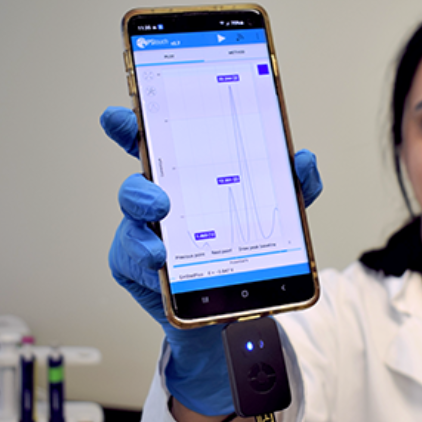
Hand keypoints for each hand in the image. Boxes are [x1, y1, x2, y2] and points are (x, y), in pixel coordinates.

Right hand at [101, 106, 321, 415]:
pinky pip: (133, 263)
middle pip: (136, 184)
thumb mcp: (281, 214)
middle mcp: (157, 201)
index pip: (156, 144)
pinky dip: (146, 263)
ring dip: (143, 229)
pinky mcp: (136, 268)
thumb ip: (294, 187)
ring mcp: (143, 234)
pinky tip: (160, 264)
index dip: (134, 128)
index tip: (118, 115)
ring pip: (131, 225)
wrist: (236, 305)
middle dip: (138, 187)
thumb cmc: (245, 246)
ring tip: (160, 237)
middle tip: (158, 197)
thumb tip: (304, 161)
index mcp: (184, 178)